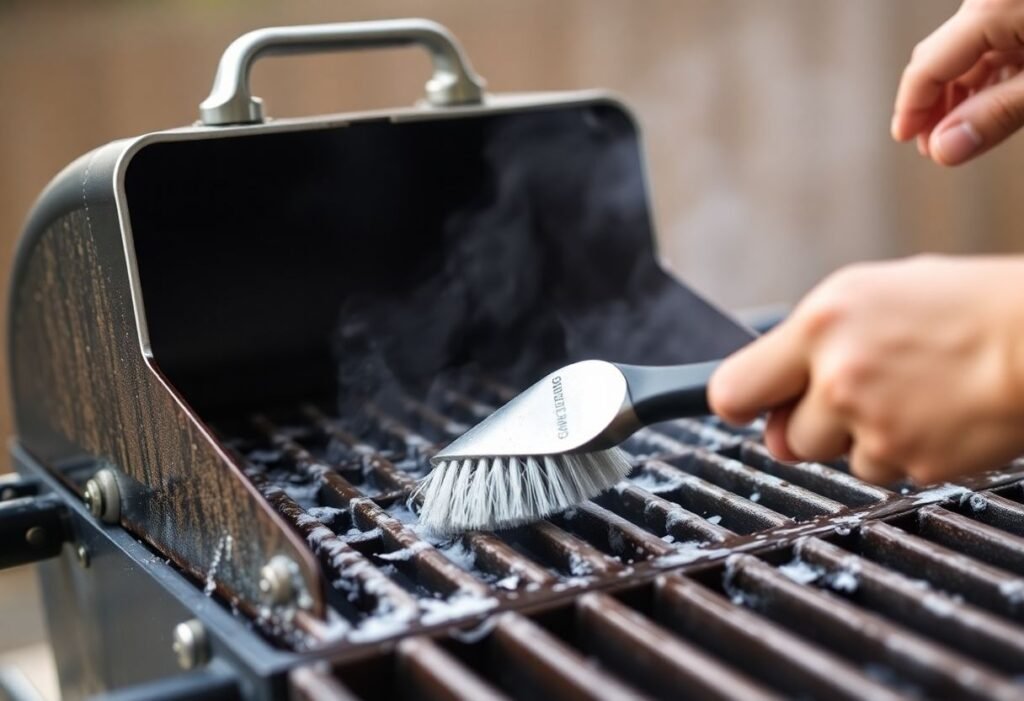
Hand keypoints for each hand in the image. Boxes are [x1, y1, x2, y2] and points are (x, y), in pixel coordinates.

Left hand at [708, 256, 1023, 484]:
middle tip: (849, 398)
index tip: (747, 407)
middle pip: (783, 439)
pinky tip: (934, 413)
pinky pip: (885, 469)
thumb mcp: (872, 294)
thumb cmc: (965, 305)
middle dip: (807, 427)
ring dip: (859, 438)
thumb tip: (772, 384)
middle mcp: (839, 377)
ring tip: (908, 395)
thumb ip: (811, 341)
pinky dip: (903, 449)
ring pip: (836, 458)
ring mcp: (875, 425)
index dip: (738, 405)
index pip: (731, 390)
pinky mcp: (913, 462)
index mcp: (821, 325)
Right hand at [892, 0, 1023, 164]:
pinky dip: (990, 71)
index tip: (904, 139)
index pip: (927, 65)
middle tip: (934, 143)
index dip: (910, 109)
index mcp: (991, 6)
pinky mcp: (1020, 5)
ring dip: (962, 91)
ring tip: (963, 127)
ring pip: (969, 49)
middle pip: (942, 55)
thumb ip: (998, 113)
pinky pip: (995, 36)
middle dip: (934, 103)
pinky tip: (993, 98)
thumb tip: (944, 149)